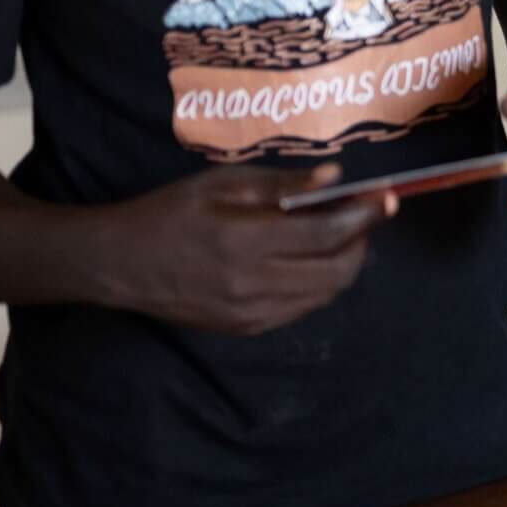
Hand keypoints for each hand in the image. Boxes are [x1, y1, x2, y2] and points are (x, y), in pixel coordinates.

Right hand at [98, 163, 395, 336]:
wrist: (119, 265)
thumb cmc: (170, 213)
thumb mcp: (222, 185)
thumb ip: (282, 184)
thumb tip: (336, 177)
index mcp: (245, 241)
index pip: (327, 234)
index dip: (365, 216)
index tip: (387, 198)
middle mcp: (253, 285)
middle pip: (337, 271)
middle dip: (361, 242)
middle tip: (361, 215)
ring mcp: (251, 313)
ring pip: (326, 293)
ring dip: (343, 264)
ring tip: (336, 234)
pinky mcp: (246, 328)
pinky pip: (302, 308)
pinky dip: (318, 284)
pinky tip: (308, 259)